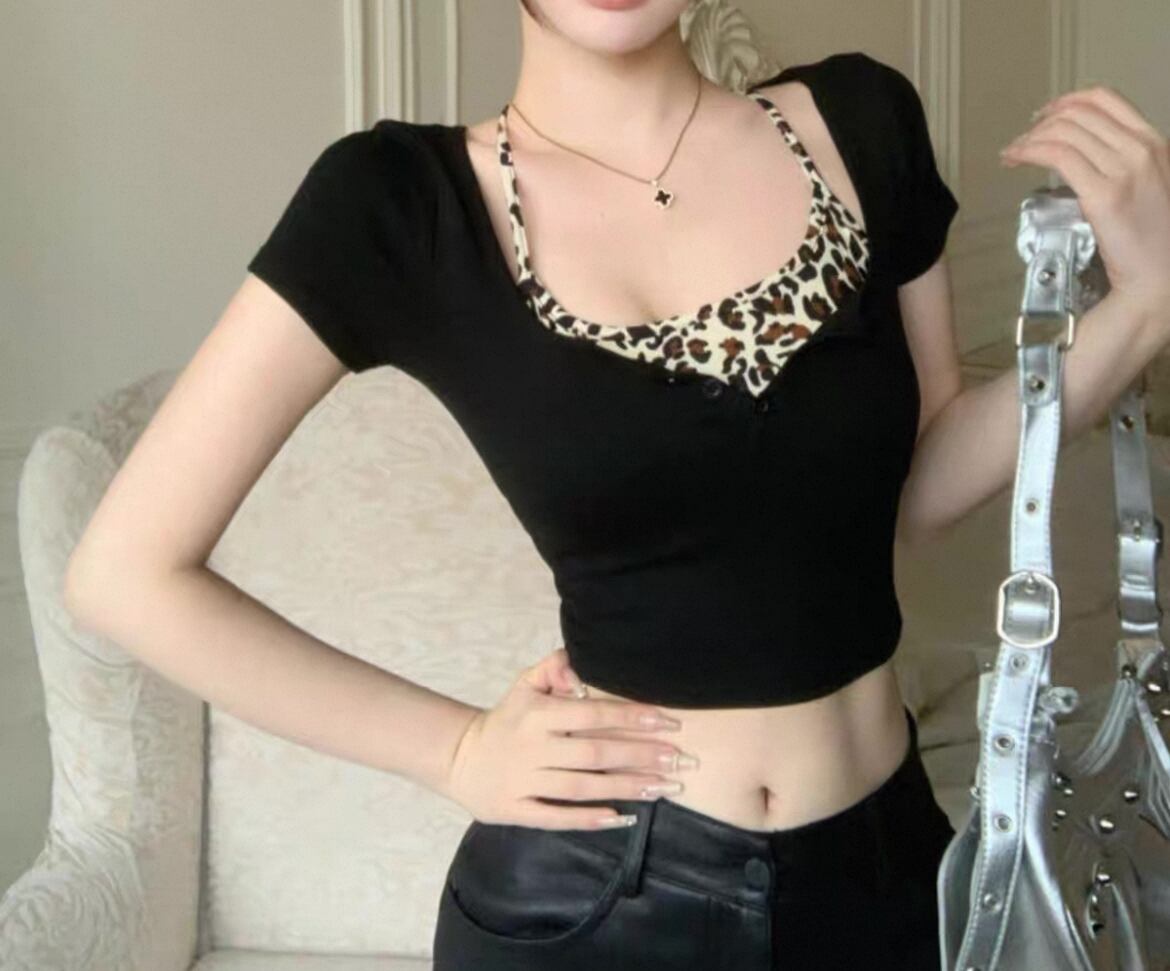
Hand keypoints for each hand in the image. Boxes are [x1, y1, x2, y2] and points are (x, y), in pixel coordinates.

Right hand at [443, 647, 699, 830]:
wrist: (458, 756)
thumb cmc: (507, 719)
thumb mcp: (524, 685)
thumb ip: (554, 668)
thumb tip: (579, 663)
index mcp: (538, 714)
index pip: (593, 714)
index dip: (633, 717)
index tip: (670, 723)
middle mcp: (533, 747)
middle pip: (596, 753)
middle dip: (641, 756)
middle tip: (680, 761)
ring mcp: (523, 781)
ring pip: (582, 786)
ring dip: (626, 788)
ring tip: (664, 789)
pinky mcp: (515, 809)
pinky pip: (555, 817)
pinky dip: (588, 819)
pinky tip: (620, 818)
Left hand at [1000, 85, 1169, 317]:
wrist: (1161, 275)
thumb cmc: (1153, 238)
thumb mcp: (1150, 183)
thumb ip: (1124, 161)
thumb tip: (1087, 150)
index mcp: (1154, 142)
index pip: (1105, 99)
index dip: (1067, 101)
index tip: (1044, 115)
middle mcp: (1140, 149)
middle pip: (1077, 115)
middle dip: (1040, 124)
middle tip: (1021, 141)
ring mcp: (1123, 170)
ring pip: (1063, 132)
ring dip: (1029, 139)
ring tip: (1013, 154)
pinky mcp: (1103, 195)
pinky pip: (1057, 156)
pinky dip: (1029, 152)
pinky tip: (1016, 160)